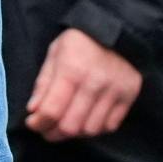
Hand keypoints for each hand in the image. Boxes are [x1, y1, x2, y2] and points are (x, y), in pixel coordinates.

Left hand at [23, 28, 140, 141]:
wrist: (119, 28)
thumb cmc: (81, 41)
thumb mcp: (56, 53)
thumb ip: (44, 83)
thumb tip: (34, 111)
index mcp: (72, 69)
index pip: (52, 111)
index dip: (39, 124)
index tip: (33, 123)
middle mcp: (94, 82)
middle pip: (71, 126)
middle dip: (54, 133)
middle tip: (47, 129)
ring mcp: (114, 90)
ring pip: (91, 130)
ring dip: (75, 133)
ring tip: (68, 123)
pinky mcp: (129, 95)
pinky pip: (110, 126)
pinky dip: (96, 128)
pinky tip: (88, 118)